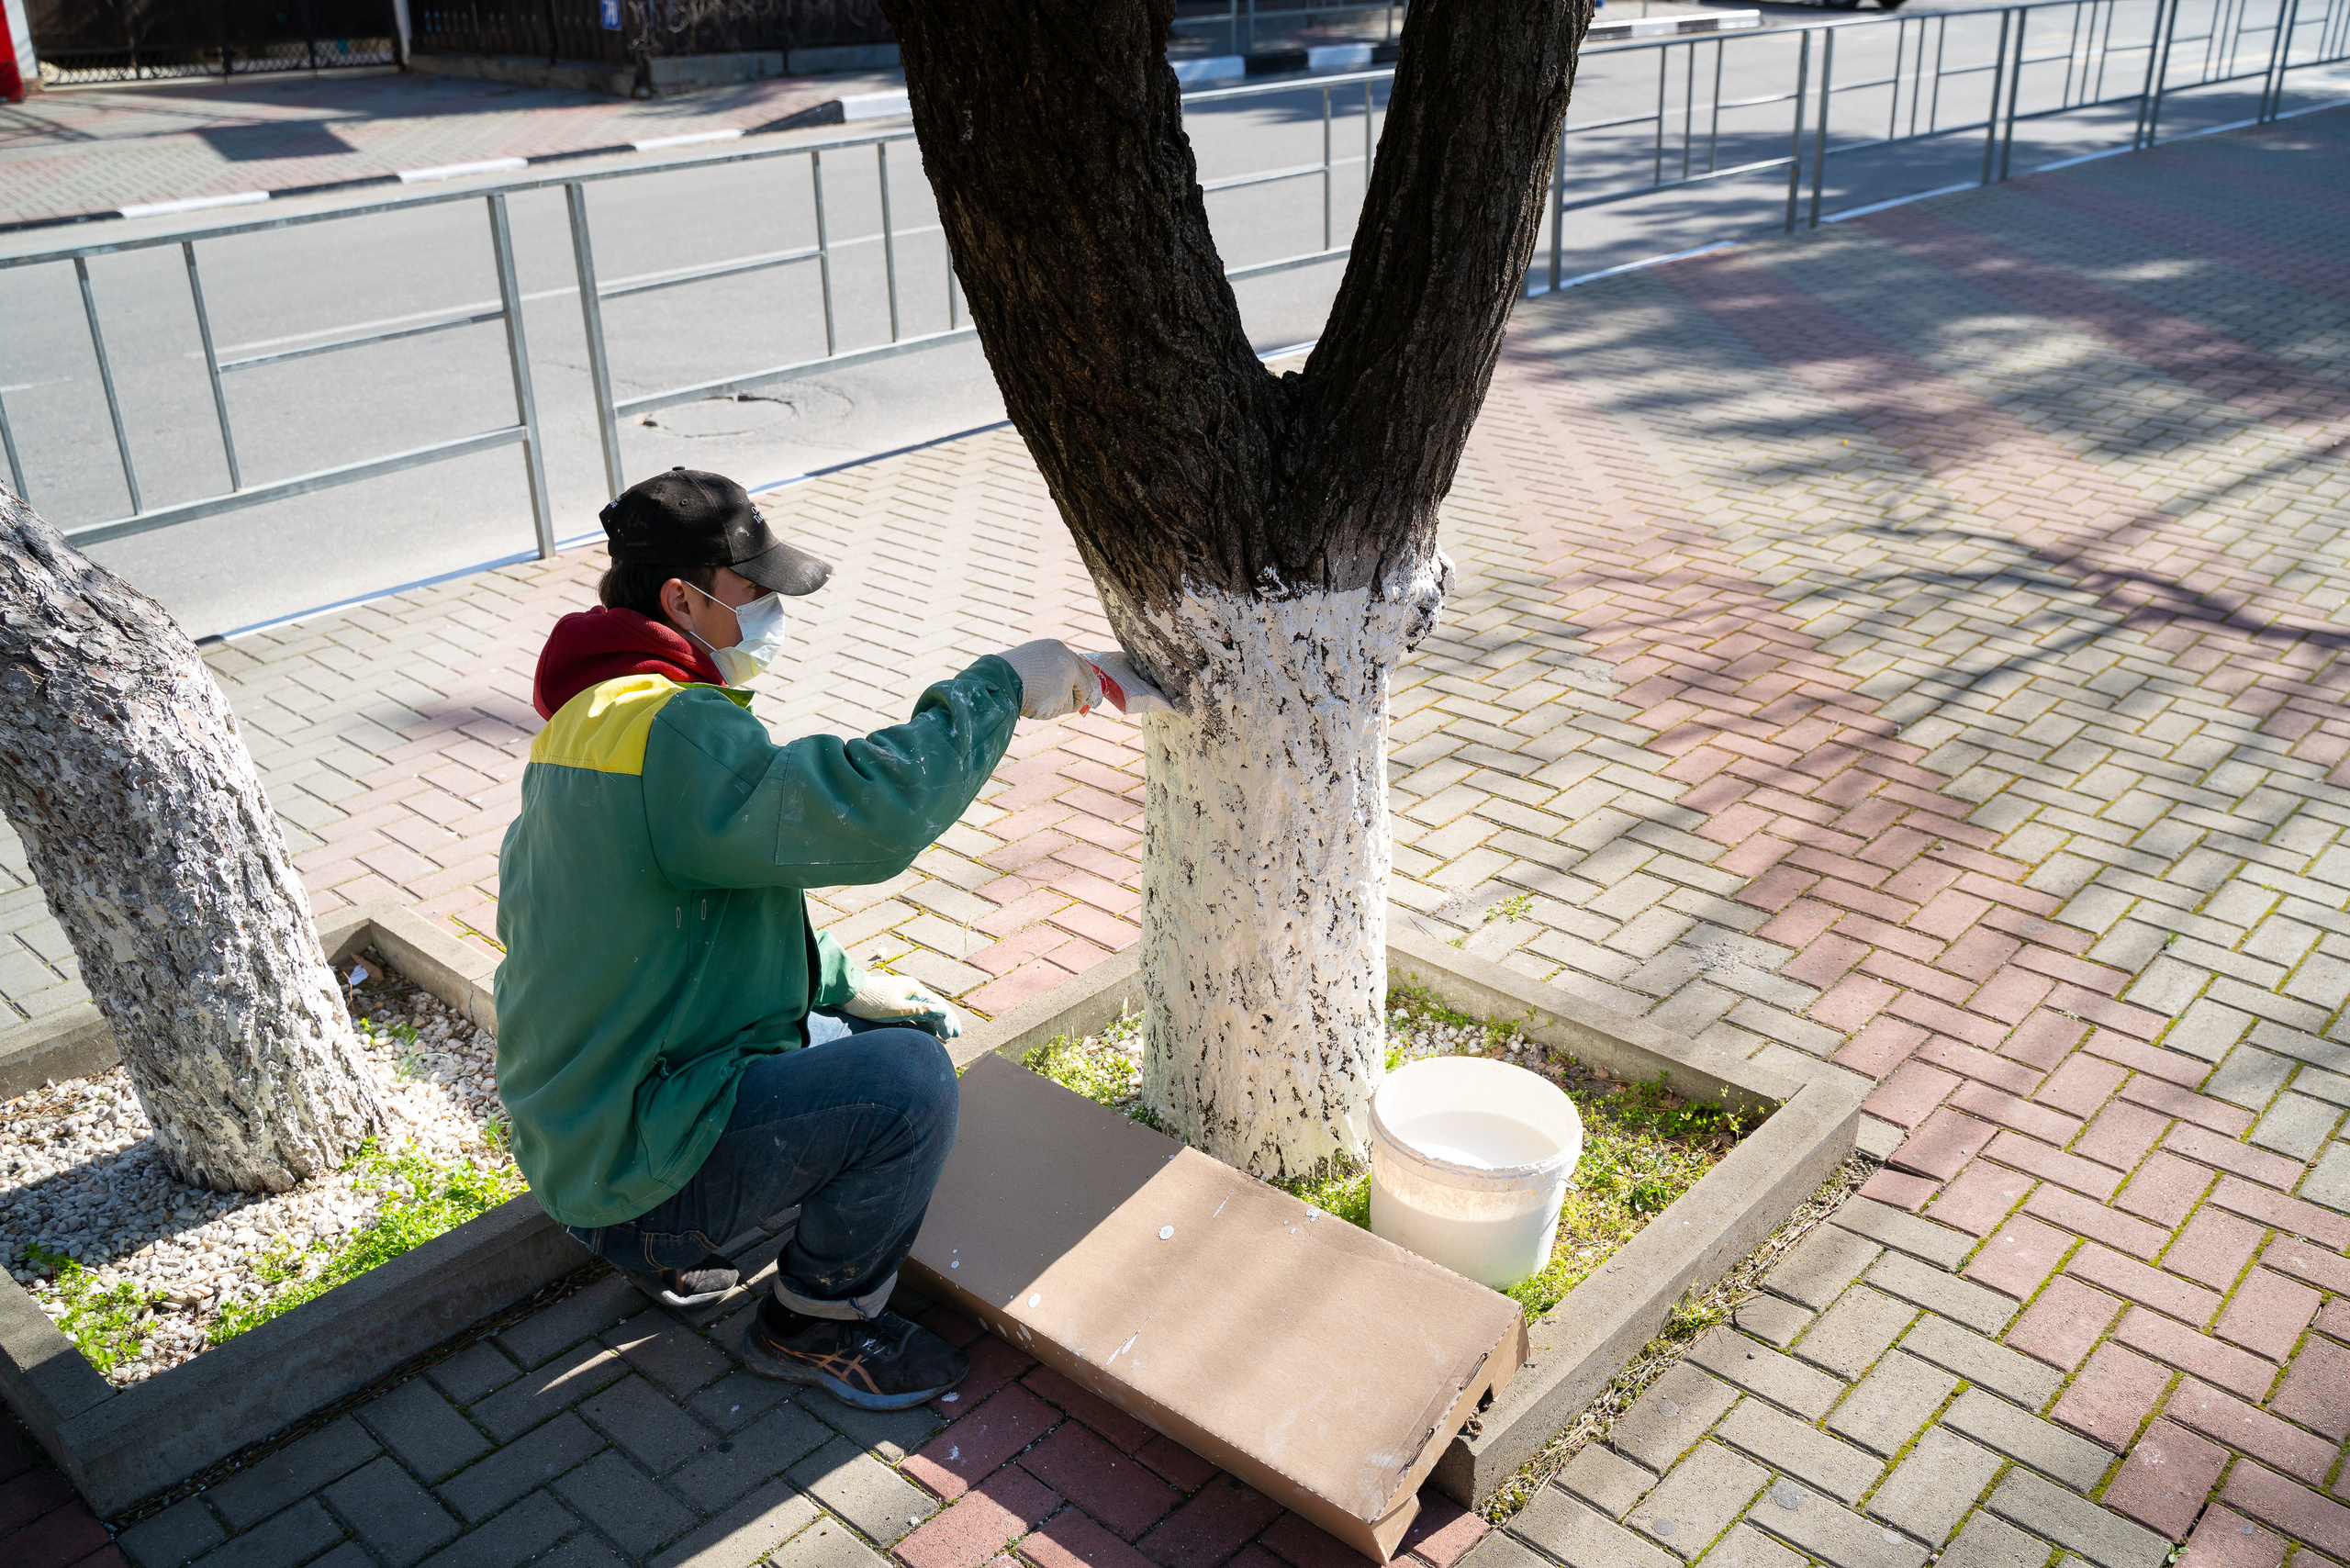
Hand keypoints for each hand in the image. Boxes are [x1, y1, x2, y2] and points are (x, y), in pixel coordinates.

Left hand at [842, 972, 963, 1039]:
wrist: (847, 994)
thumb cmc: (872, 1002)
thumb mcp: (898, 1010)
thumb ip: (922, 1011)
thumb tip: (944, 1013)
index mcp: (914, 989)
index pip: (938, 1005)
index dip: (948, 1020)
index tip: (953, 1036)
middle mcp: (911, 990)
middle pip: (934, 1006)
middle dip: (946, 1021)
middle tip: (956, 1036)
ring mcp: (902, 995)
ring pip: (924, 1010)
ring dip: (935, 1023)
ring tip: (943, 1036)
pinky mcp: (893, 1002)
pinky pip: (914, 1012)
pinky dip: (923, 1022)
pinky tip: (925, 1031)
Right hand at [997, 639, 1102, 719]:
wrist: (999, 679)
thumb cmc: (1011, 672)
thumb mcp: (1033, 660)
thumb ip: (1053, 669)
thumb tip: (1070, 685)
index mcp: (1058, 649)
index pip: (1082, 666)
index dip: (1088, 680)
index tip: (1092, 691)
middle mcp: (1066, 662)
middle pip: (1086, 684)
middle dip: (1084, 697)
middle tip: (1087, 704)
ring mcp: (1065, 679)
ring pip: (1071, 700)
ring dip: (1058, 705)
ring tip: (1037, 698)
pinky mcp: (1061, 696)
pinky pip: (1061, 709)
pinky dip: (1050, 710)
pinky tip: (1035, 703)